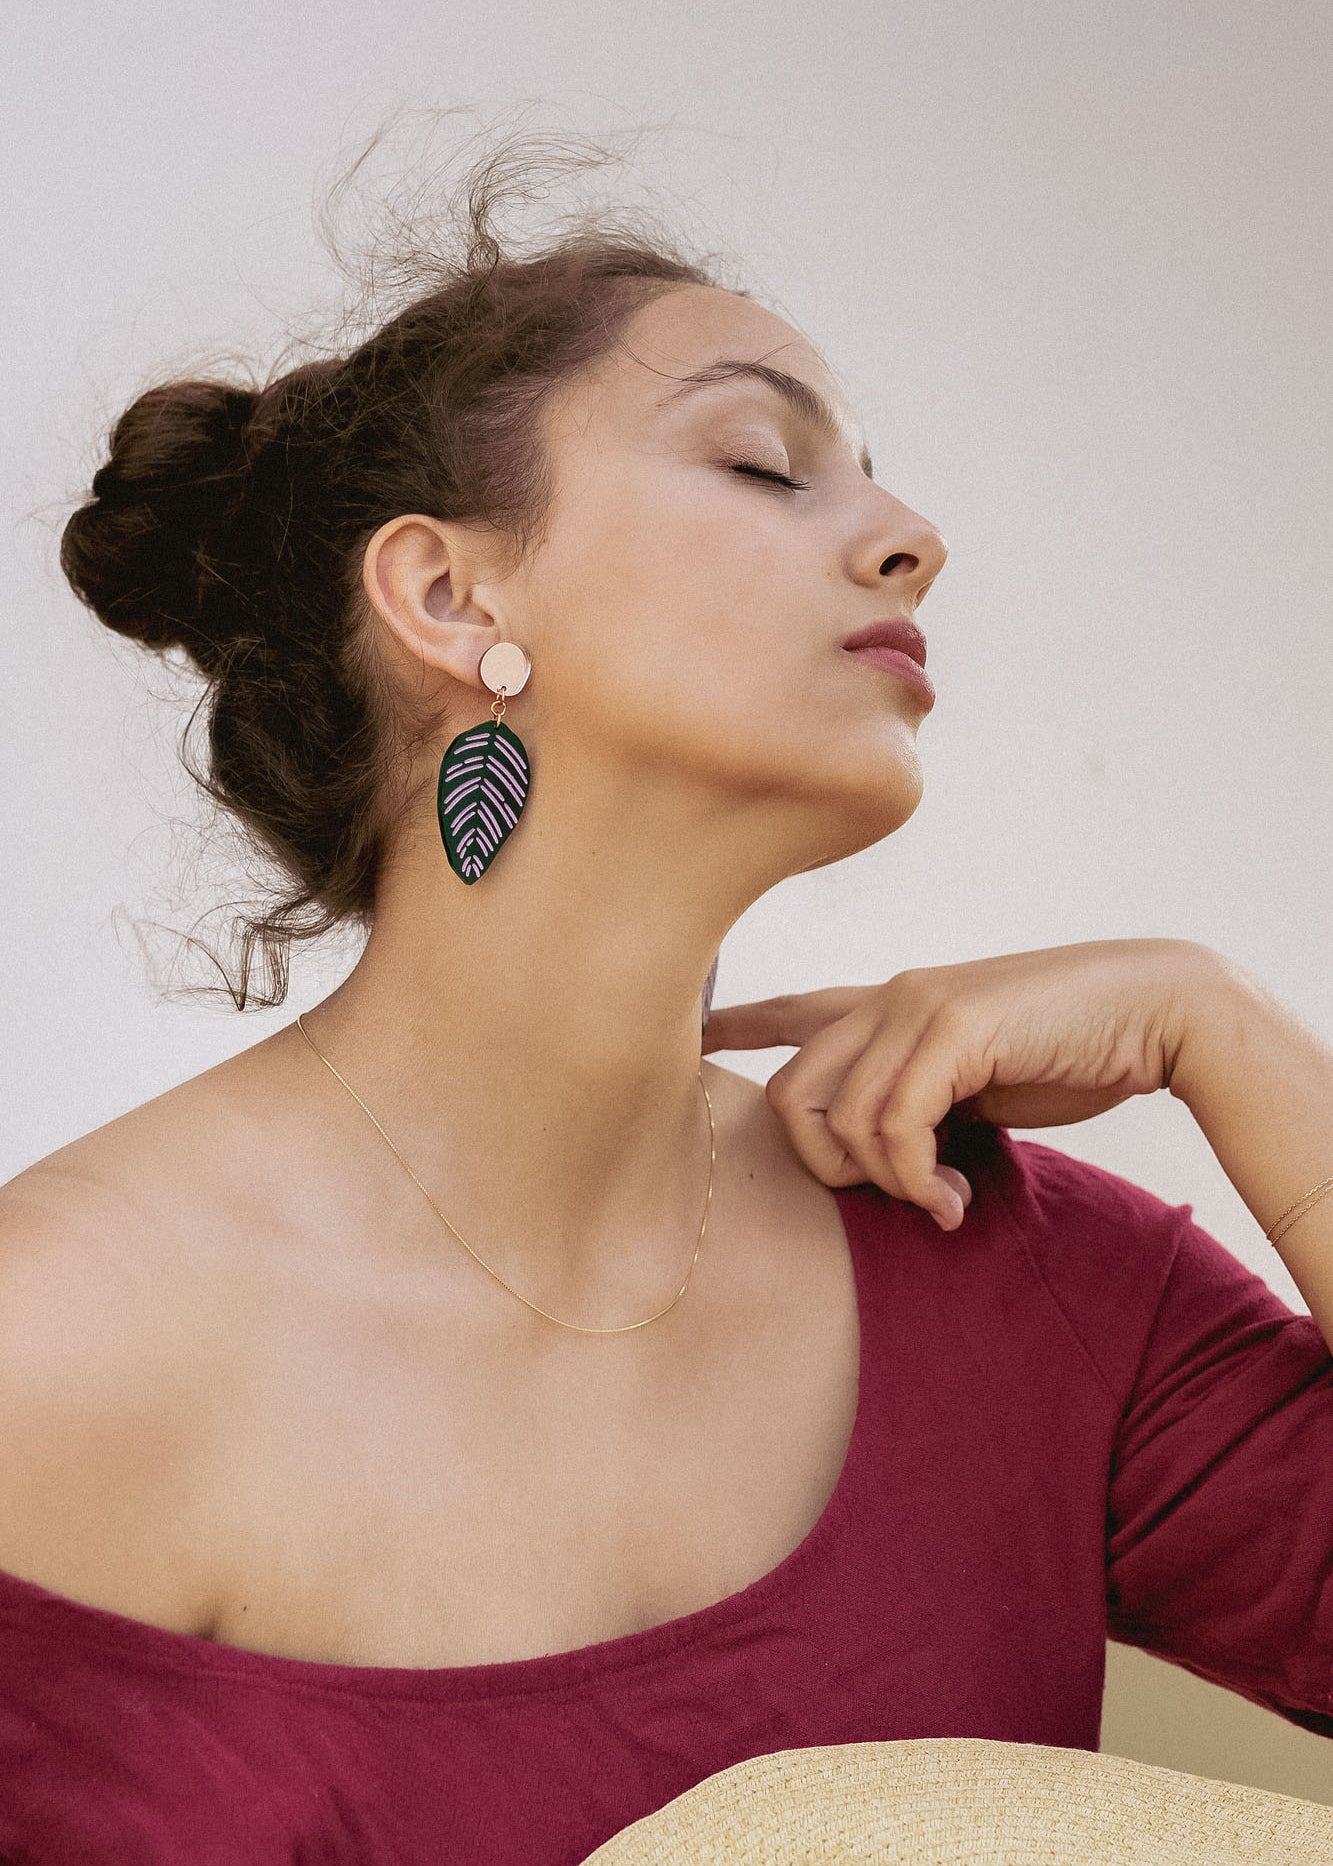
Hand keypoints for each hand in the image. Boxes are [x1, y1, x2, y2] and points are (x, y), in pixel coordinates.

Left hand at [701, 938, 1211, 1228]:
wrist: (1153, 1014)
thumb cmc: (1072, 1054)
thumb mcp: (977, 1085)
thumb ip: (921, 1108)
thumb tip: (883, 1167)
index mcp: (893, 1004)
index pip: (796, 1011)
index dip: (740, 1027)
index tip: (699, 1039)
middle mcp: (890, 997)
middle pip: (791, 1092)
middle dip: (823, 1166)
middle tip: (895, 1197)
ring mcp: (915, 1006)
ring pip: (838, 1118)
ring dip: (886, 1183)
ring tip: (941, 1202)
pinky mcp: (949, 1026)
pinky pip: (891, 1125)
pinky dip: (915, 1178)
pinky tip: (954, 1200)